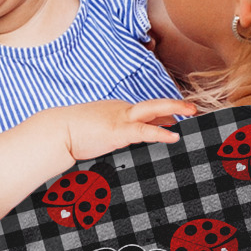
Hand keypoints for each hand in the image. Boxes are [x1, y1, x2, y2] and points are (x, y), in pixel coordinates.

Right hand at [61, 98, 195, 163]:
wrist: (56, 131)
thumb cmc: (72, 134)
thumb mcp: (98, 132)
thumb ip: (113, 136)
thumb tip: (120, 145)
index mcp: (118, 111)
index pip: (146, 112)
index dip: (165, 114)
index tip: (180, 117)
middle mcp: (122, 110)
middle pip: (154, 105)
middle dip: (176, 106)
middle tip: (193, 108)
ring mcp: (121, 118)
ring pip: (153, 110)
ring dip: (175, 110)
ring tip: (192, 113)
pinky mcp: (118, 130)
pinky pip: (144, 131)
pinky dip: (160, 132)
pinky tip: (174, 136)